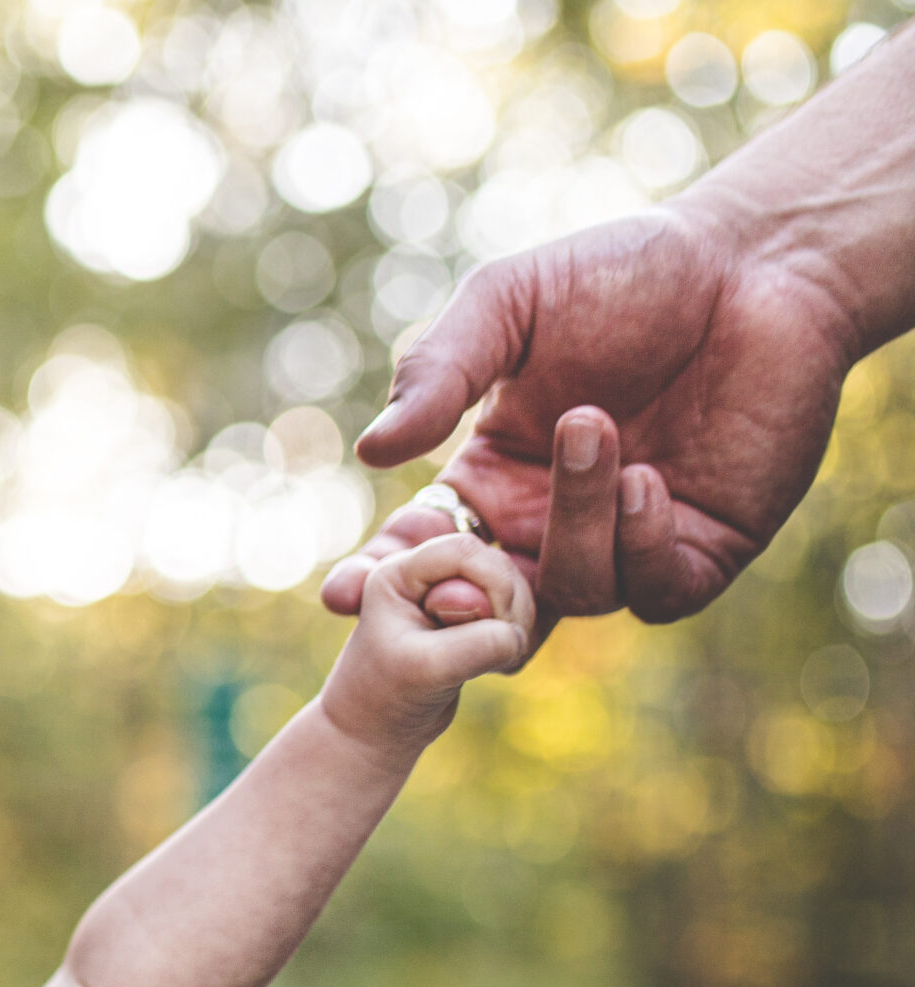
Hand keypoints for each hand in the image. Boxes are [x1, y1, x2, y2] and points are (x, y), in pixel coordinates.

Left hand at [320, 534, 534, 755]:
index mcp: (399, 572)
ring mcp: (449, 593)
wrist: (373, 730)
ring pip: (513, 587)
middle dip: (509, 607)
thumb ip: (474, 645)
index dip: (492, 584)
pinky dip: (518, 637)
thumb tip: (516, 633)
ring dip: (518, 624)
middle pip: (496, 564)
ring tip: (492, 663)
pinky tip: (497, 665)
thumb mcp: (427, 671)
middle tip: (495, 653)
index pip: (465, 550)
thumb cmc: (384, 697)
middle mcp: (424, 575)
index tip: (491, 629)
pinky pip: (516, 611)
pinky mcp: (472, 616)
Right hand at [321, 204, 861, 631]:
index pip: (421, 553)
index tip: (344, 594)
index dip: (379, 580)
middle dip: (461, 608)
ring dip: (576, 520)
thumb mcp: (509, 303)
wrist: (758, 262)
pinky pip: (652, 592)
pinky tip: (647, 478)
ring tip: (596, 426)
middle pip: (486, 607)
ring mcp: (625, 543)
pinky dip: (637, 547)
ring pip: (573, 592)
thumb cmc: (625, 273)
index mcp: (493, 478)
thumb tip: (372, 451)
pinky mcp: (701, 548)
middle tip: (459, 582)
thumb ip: (438, 371)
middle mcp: (552, 523)